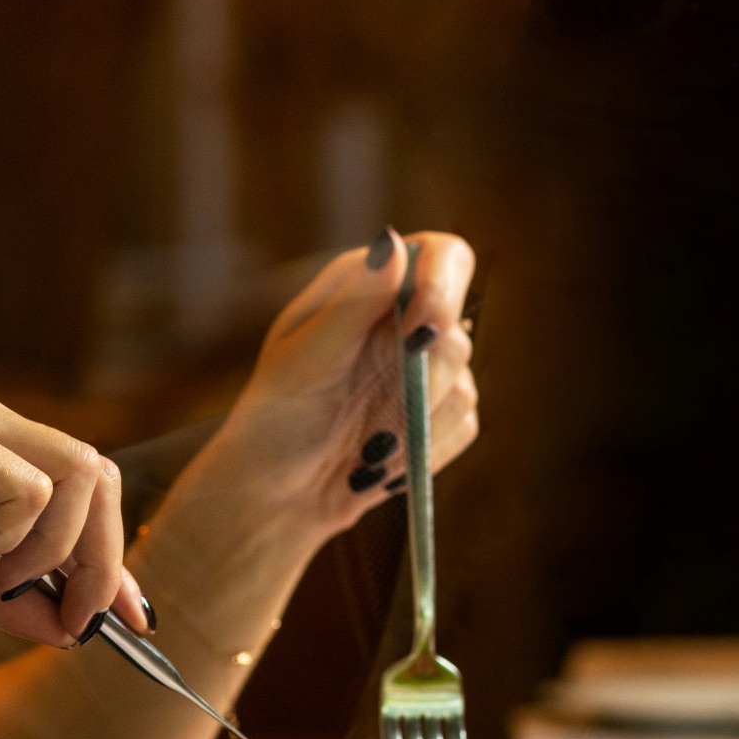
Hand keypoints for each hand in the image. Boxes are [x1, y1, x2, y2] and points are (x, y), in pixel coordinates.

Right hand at [0, 385, 146, 644]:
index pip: (83, 485)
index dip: (114, 554)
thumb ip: (1, 597)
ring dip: (56, 549)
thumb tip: (69, 631)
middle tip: (78, 618)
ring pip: (78, 476)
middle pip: (98, 475)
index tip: (131, 616)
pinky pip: (28, 490)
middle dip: (104, 558)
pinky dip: (9, 536)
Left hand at [206, 228, 479, 533]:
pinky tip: (380, 462)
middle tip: (373, 416)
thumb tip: (394, 245)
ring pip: (464, 386)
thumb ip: (353, 304)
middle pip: (457, 331)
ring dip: (413, 425)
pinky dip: (423, 451)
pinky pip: (463, 427)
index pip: (441, 257)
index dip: (444, 285)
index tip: (422, 326)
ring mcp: (427, 372)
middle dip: (419, 380)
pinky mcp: (441, 419)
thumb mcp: (303, 359)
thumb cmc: (273, 418)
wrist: (277, 493)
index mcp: (370, 289)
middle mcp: (405, 323)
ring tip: (363, 446)